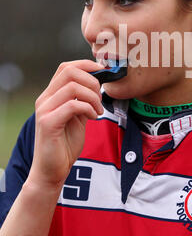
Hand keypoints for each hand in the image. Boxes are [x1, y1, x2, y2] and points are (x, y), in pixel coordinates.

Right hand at [28, 60, 103, 189]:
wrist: (52, 170)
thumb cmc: (65, 143)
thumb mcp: (77, 116)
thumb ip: (83, 100)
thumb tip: (98, 84)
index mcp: (51, 94)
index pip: (67, 67)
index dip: (87, 65)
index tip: (104, 73)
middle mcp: (45, 98)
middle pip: (69, 72)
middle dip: (92, 81)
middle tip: (100, 97)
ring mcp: (45, 110)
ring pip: (72, 87)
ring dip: (92, 97)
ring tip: (98, 110)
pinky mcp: (48, 123)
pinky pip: (73, 105)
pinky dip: (88, 108)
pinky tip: (93, 117)